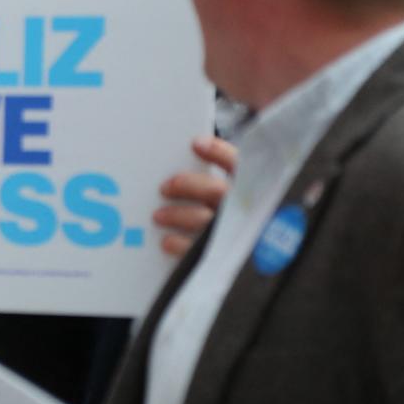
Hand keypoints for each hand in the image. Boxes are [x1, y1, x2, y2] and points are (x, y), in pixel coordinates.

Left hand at [154, 136, 236, 256]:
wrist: (243, 259)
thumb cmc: (222, 214)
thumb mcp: (223, 192)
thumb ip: (207, 179)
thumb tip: (182, 158)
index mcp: (245, 188)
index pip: (237, 165)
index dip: (219, 153)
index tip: (196, 144)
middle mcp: (241, 209)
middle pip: (217, 192)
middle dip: (189, 186)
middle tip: (164, 187)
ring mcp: (231, 233)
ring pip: (205, 220)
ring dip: (178, 215)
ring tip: (158, 215)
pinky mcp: (218, 255)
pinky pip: (198, 250)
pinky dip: (180, 244)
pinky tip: (166, 240)